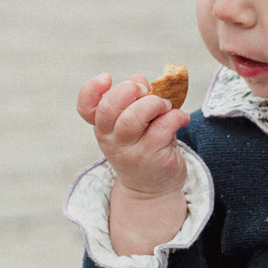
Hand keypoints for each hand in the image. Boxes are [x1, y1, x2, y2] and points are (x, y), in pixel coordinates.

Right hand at [77, 73, 191, 254]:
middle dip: (129, 90)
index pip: (86, 108)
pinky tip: (181, 118)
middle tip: (146, 89)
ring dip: (154, 103)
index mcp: (103, 127)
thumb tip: (139, 80)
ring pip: (133, 118)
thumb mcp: (136, 124)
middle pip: (109, 108)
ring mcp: (130, 151)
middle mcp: (111, 140)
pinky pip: (163, 128)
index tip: (107, 77)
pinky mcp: (153, 159)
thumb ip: (136, 100)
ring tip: (165, 106)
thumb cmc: (144, 147)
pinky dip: (175, 116)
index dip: (91, 89)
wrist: (152, 189)